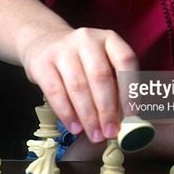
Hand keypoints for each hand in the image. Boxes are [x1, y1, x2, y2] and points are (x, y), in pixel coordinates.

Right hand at [20, 26, 138, 142]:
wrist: (44, 43)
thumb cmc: (82, 60)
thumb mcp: (103, 63)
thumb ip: (116, 86)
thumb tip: (126, 120)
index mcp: (109, 39)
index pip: (125, 60)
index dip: (130, 88)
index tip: (131, 114)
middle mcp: (87, 39)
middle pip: (100, 76)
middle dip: (107, 109)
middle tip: (111, 132)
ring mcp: (63, 49)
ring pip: (78, 86)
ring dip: (88, 116)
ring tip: (95, 134)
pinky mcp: (43, 63)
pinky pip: (56, 92)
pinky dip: (67, 113)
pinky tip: (75, 127)